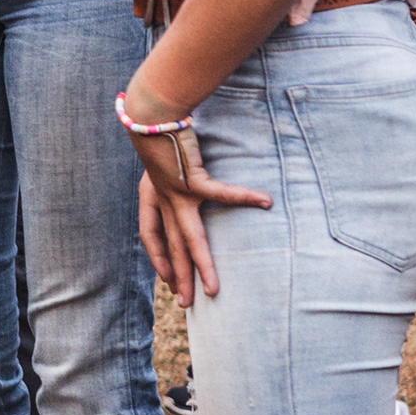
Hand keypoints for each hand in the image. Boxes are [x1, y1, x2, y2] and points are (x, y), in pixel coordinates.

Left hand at [124, 68, 272, 303]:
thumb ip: (170, 161)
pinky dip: (244, 197)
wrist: (151, 110)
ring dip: (202, 265)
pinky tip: (265, 201)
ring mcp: (177, 193)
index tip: (165, 278)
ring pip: (191, 238)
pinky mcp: (193, 179)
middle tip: (186, 304)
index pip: (149, 235)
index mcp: (151, 193)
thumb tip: (182, 159)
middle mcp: (163, 198)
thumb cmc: (157, 125)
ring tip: (214, 288)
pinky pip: (222, 194)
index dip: (158, 257)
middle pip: (173, 246)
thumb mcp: (159, 149)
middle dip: (179, 276)